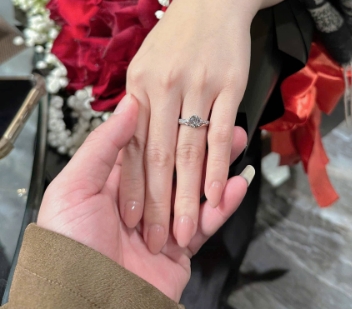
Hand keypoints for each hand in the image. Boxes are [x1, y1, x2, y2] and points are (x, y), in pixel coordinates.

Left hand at [37, 94, 252, 301]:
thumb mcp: (75, 189)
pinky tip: (236, 186)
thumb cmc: (69, 246)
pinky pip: (205, 223)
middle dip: (202, 144)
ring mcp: (161, 224)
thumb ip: (103, 146)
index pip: (149, 147)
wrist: (84, 306)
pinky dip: (223, 205)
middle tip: (225, 124)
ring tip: (240, 145)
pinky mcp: (178, 249)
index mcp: (113, 183)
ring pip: (196, 190)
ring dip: (219, 169)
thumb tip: (127, 105)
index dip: (172, 126)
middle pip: (178, 165)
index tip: (191, 107)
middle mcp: (140, 200)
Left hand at [121, 0, 257, 254]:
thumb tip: (130, 143)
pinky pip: (219, 134)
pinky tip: (218, 194)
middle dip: (159, 201)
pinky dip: (218, 168)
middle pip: (159, 154)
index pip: (133, 144)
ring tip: (187, 230)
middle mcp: (162, 86)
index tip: (131, 219)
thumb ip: (135, 102)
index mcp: (137, 85)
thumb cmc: (178, 36)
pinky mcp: (227, 86)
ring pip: (190, 151)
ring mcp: (196, 86)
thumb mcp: (145, 62)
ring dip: (188, 195)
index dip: (132, 184)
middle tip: (157, 240)